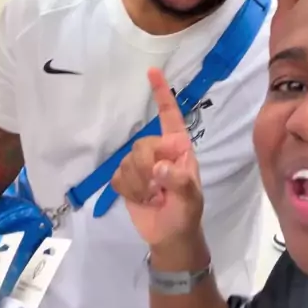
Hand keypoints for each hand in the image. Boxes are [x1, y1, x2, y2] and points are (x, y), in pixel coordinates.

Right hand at [112, 69, 203, 247]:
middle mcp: (159, 150)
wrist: (170, 236)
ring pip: (126, 162)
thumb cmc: (187, 212)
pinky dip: (128, 191)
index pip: (170, 115)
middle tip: (158, 190)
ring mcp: (141, 164)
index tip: (152, 71)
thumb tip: (158, 168)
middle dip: (146, 170)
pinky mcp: (126, 179)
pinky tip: (141, 200)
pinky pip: (117, 176)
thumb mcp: (190, 197)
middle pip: (141, 145)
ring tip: (153, 197)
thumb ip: (178, 180)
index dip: (161, 93)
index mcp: (178, 147)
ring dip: (138, 185)